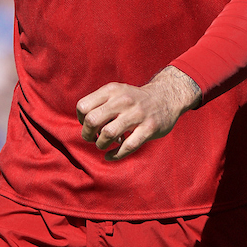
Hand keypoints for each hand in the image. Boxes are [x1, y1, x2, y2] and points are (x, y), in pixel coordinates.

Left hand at [76, 66, 201, 160]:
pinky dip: (114, 155)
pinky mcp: (149, 128)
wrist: (166, 97)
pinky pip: (127, 146)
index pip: (83, 106)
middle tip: (92, 138)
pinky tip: (110, 156)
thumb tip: (84, 125)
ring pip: (108, 134)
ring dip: (101, 144)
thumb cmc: (134, 100)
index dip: (81, 120)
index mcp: (112, 90)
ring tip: (104, 145)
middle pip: (92, 120)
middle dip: (87, 134)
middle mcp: (123, 100)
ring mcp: (137, 114)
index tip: (88, 125)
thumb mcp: (117, 92)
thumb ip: (100, 104)